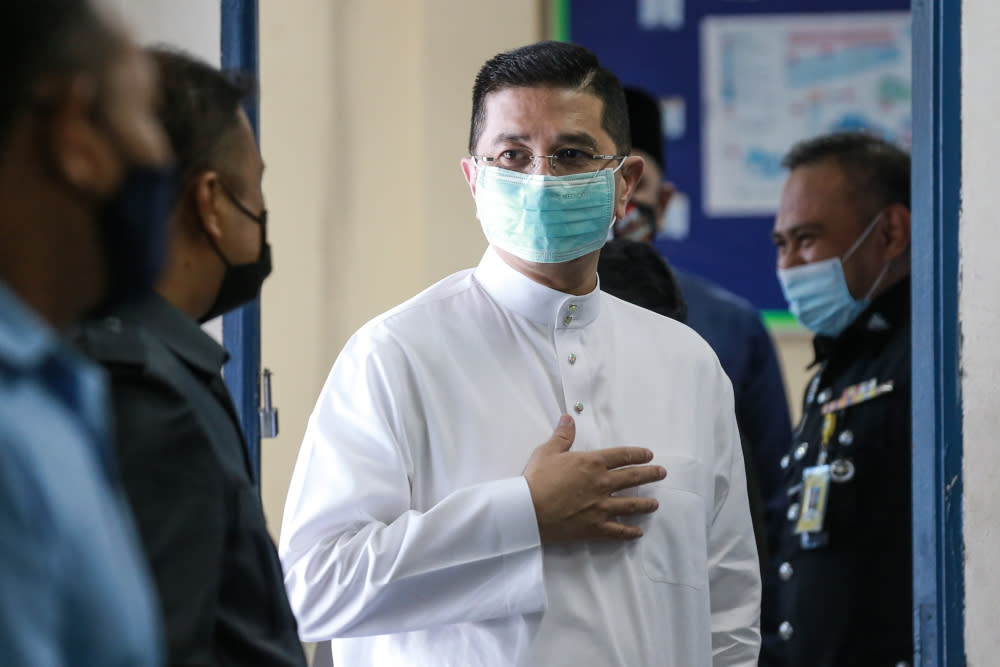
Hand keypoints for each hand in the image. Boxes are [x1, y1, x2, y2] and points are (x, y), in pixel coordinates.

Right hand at [523, 414, 666, 543]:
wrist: (527, 509)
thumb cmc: (537, 478)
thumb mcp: (548, 451)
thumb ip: (563, 436)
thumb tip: (569, 417)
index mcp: (593, 463)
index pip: (622, 456)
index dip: (637, 454)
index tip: (648, 455)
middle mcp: (602, 484)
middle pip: (633, 478)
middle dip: (650, 475)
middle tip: (661, 473)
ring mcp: (601, 507)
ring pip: (631, 505)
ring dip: (645, 504)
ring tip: (655, 504)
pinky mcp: (594, 527)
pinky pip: (617, 530)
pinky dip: (629, 532)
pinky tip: (638, 532)